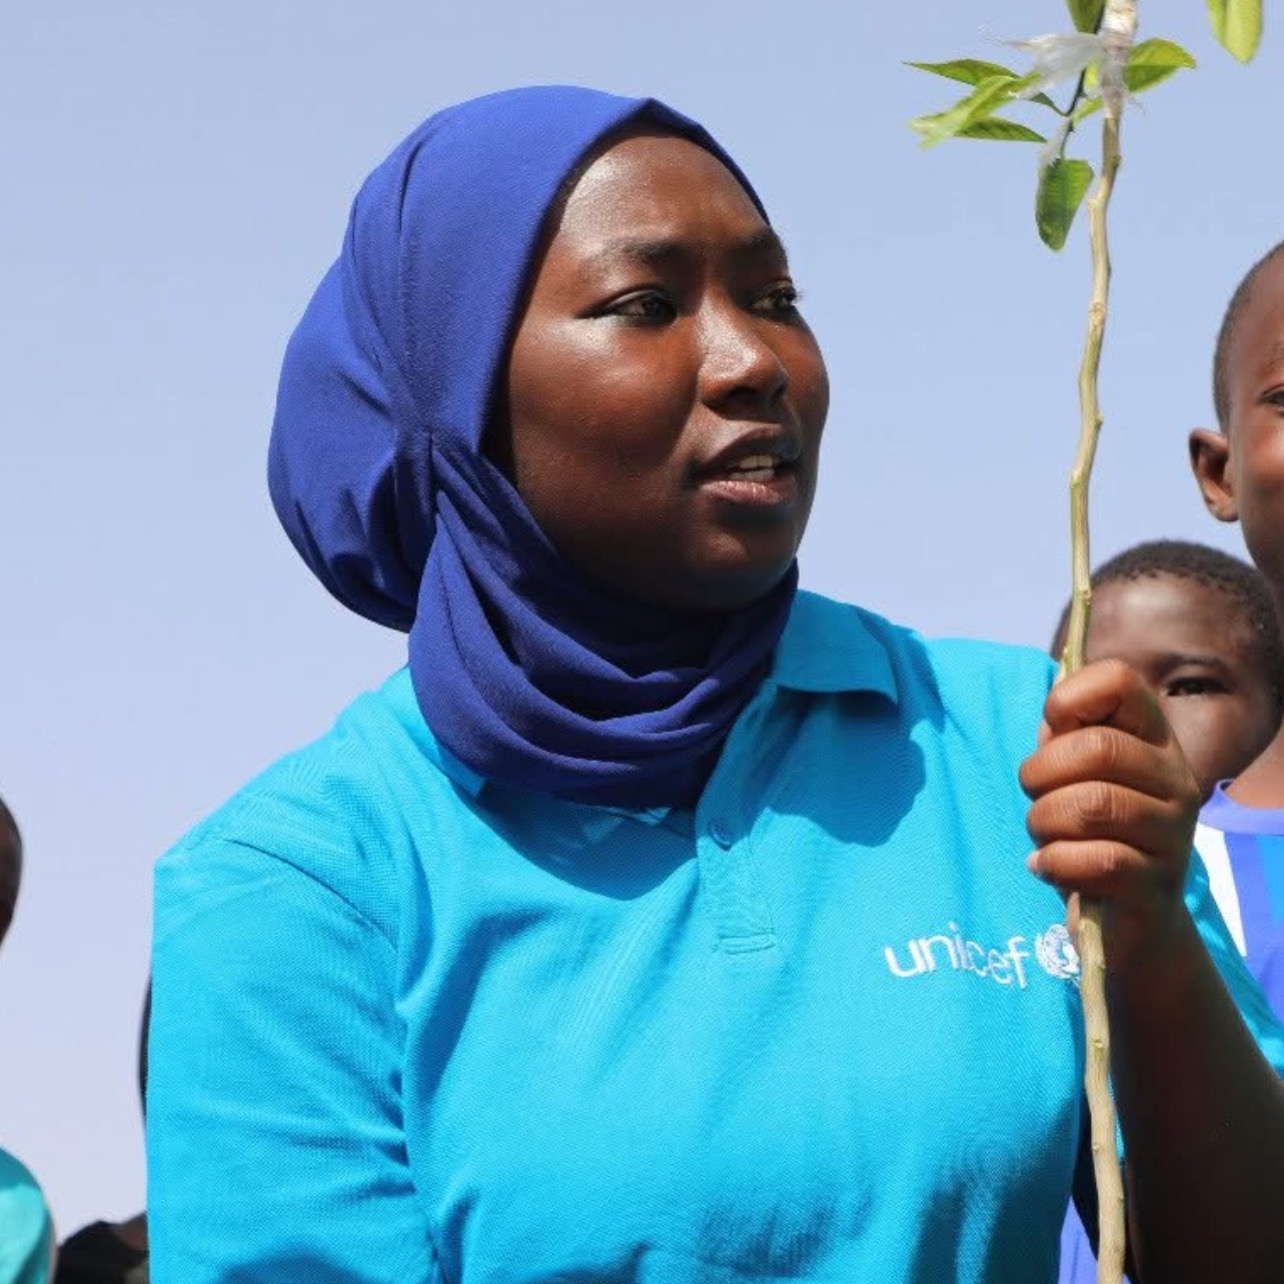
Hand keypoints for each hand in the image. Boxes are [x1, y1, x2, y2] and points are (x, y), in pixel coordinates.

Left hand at [1019, 659, 1201, 971]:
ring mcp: (1173, 834)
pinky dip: (1054, 863)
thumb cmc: (1091, 833)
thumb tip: (1055, 707)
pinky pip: (1095, 861)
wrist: (1126, 921)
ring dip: (1043, 822)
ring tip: (1044, 836)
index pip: (1119, 681)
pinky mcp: (1157, 885)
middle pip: (1095, 748)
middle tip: (1035, 797)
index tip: (1052, 734)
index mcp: (1153, 740)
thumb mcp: (1073, 776)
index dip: (1068, 699)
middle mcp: (1175, 780)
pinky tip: (1048, 868)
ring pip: (1091, 806)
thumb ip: (1064, 735)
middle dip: (1039, 774)